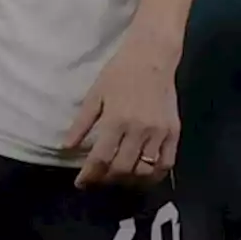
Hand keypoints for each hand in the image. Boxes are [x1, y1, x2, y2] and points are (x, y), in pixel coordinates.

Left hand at [62, 32, 180, 189]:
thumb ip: (81, 123)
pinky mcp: (174, 132)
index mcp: (116, 120)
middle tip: (98, 180)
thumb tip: (66, 147)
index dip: (89, 176)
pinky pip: (166, 163)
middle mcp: (138, 130)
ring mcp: (158, 133)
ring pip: (144, 171)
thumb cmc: (119, 72)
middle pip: (122, 169)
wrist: (152, 56)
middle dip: (107, 180)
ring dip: (129, 181)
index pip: (101, 159)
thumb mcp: (95, 94)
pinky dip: (155, 175)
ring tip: (118, 178)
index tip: (81, 183)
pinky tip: (143, 175)